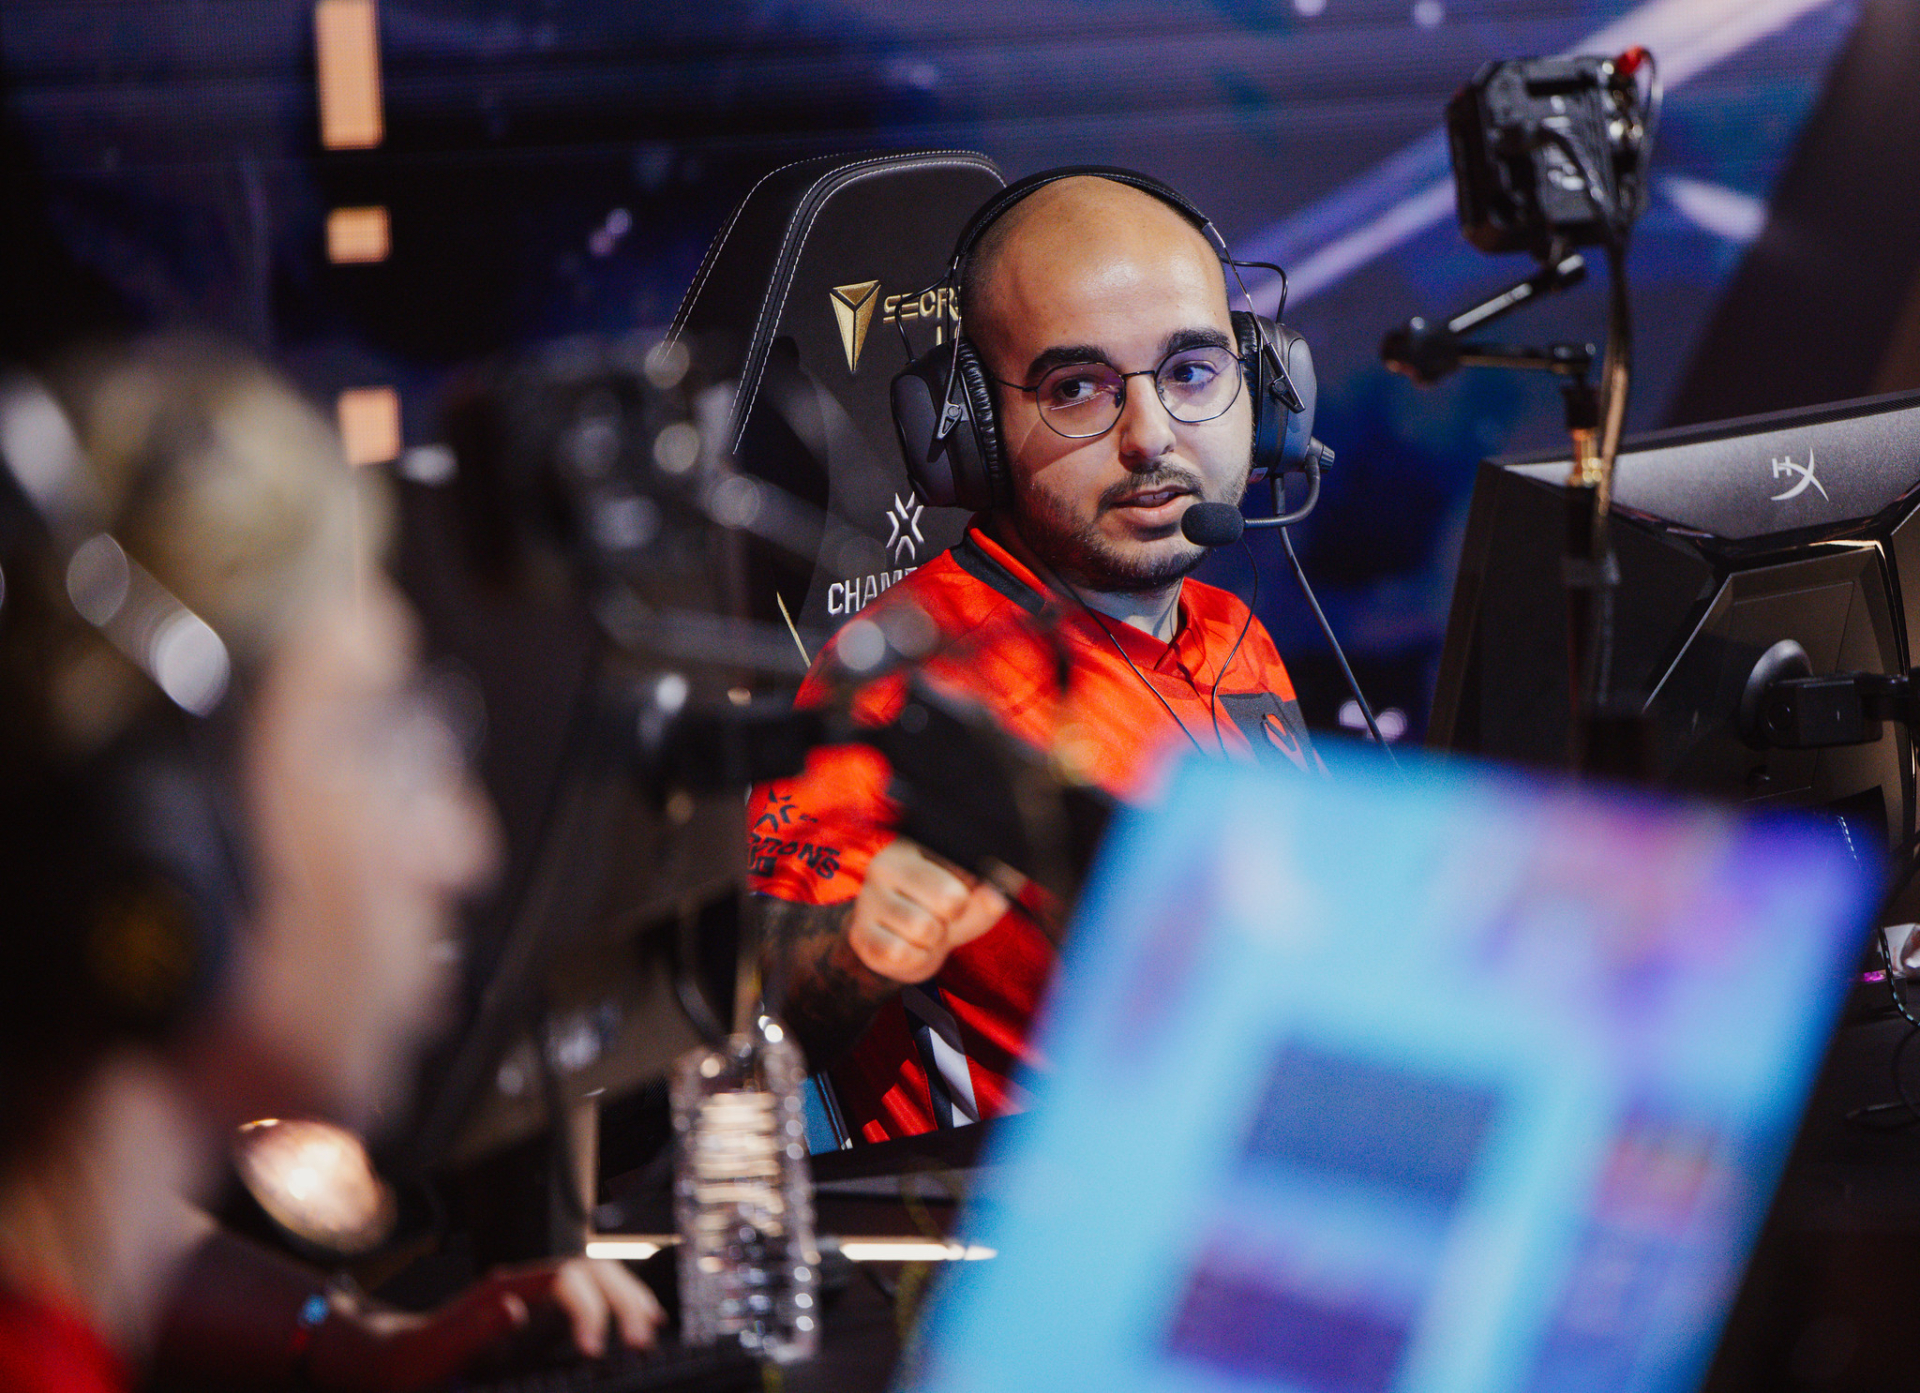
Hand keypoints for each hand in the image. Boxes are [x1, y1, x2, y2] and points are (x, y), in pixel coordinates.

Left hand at [309, 1258, 663, 1391]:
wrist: (386, 1361)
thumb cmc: (408, 1363)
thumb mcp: (435, 1353)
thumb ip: (475, 1329)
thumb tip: (517, 1307)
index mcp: (503, 1291)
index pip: (565, 1279)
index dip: (589, 1308)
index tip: (595, 1347)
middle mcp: (523, 1288)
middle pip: (591, 1271)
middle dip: (623, 1298)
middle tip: (640, 1338)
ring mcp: (532, 1301)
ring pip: (595, 1280)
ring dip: (626, 1298)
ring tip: (648, 1328)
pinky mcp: (536, 1320)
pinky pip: (588, 1301)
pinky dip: (615, 1309)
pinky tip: (631, 1328)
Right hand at [845, 838, 1009, 983]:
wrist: (906, 947)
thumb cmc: (943, 913)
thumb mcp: (974, 897)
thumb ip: (992, 892)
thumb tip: (995, 898)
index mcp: (918, 843)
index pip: (963, 863)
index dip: (972, 887)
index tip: (962, 889)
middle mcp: (886, 863)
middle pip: (949, 898)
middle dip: (954, 916)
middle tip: (941, 915)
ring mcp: (868, 897)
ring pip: (924, 928)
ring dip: (933, 940)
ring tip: (924, 931)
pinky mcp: (859, 933)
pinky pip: (900, 953)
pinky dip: (915, 959)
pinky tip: (908, 947)